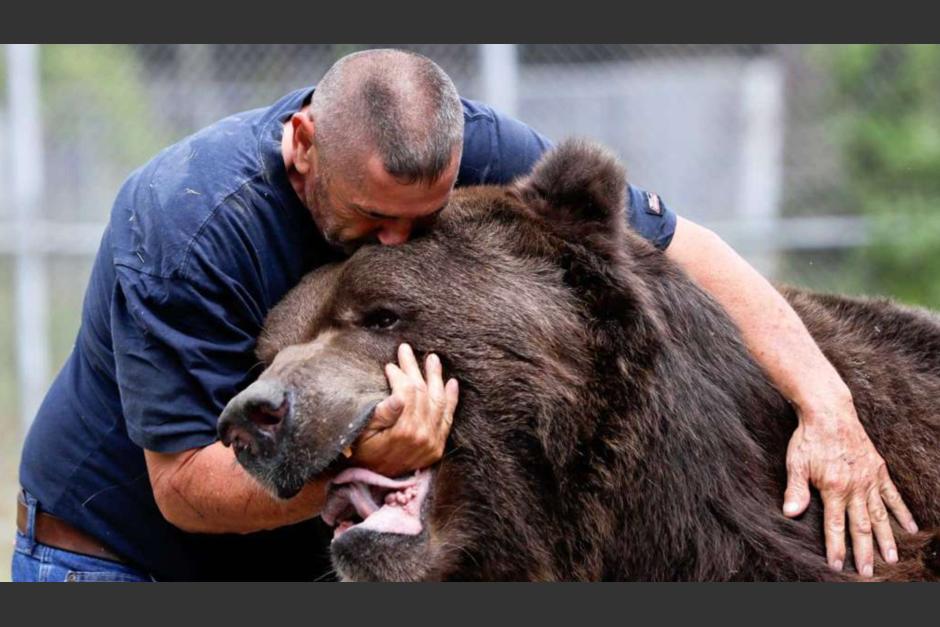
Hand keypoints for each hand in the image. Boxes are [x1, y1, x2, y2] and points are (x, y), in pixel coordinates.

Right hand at [351, 343, 458, 476]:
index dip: (399, 375)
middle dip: (414, 369)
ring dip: (436, 378)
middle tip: (406, 350)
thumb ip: (381, 415)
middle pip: (423, 393)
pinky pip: (448, 419)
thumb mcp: (362, 433)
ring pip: (438, 402)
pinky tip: (451, 383)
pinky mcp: (437, 447)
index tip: (390, 365)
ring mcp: (433, 443)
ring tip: (432, 359)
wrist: (372, 480)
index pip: (408, 392)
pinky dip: (451, 400)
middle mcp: (423, 437)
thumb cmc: (361, 452)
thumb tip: (398, 396)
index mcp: (404, 431)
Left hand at [783, 395, 917, 576]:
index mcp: (834, 488)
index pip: (836, 526)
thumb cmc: (808, 438)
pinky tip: (910, 527)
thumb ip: (795, 490)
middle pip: (861, 526)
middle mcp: (855, 487)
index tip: (838, 566)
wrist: (829, 412)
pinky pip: (893, 495)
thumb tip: (789, 514)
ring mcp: (870, 479)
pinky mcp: (878, 469)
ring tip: (891, 558)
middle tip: (869, 573)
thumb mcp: (796, 464)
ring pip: (880, 515)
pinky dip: (901, 512)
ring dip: (886, 538)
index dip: (837, 548)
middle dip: (864, 552)